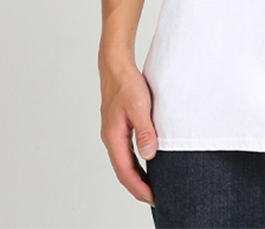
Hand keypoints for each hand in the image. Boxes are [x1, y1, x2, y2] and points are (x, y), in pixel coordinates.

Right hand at [100, 62, 157, 206]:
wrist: (116, 66)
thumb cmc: (127, 84)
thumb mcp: (140, 107)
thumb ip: (145, 131)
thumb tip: (149, 156)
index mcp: (113, 137)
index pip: (125, 171)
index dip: (139, 187)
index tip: (152, 197)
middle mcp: (110, 138)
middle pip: (123, 170)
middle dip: (137, 186)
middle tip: (153, 197)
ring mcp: (113, 133)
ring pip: (123, 161)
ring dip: (136, 175)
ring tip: (150, 185)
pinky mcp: (118, 126)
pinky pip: (125, 151)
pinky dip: (134, 162)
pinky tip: (145, 163)